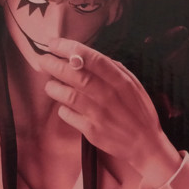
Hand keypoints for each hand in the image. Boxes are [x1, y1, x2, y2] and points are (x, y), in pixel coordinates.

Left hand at [40, 38, 180, 188]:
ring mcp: (99, 114)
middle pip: (76, 76)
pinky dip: (62, 108)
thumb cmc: (139, 112)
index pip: (92, 59)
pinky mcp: (91, 131)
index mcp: (121, 81)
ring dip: (54, 87)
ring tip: (50, 84)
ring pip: (68, 95)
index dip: (70, 48)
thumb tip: (88, 56)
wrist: (145, 145)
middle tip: (43, 60)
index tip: (54, 44)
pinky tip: (64, 106)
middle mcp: (109, 96)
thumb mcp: (133, 85)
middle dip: (54, 65)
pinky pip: (68, 115)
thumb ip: (114, 70)